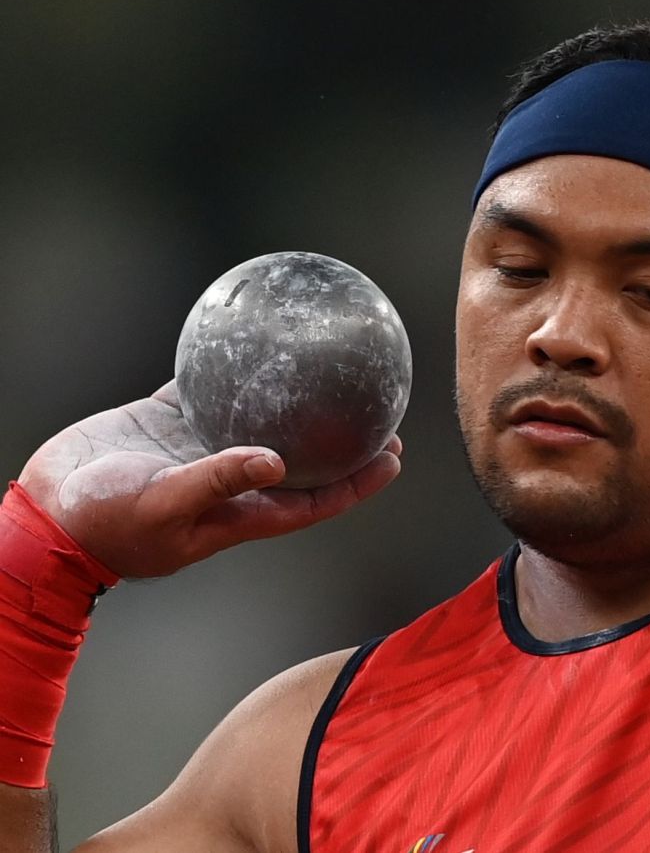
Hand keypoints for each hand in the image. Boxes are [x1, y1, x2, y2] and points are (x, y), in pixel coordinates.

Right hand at [15, 381, 401, 577]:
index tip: (394, 457)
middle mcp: (230, 481)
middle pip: (302, 462)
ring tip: (330, 370)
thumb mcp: (163, 505)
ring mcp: (200, 449)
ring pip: (261, 421)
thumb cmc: (104, 523)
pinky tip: (251, 337)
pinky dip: (232, 370)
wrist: (44, 512)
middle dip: (342, 444)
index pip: (315, 501)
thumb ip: (217, 481)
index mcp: (240, 512)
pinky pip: (211, 390)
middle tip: (380, 412)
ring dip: (294, 403)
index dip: (357, 483)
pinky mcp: (168, 421)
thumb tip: (276, 462)